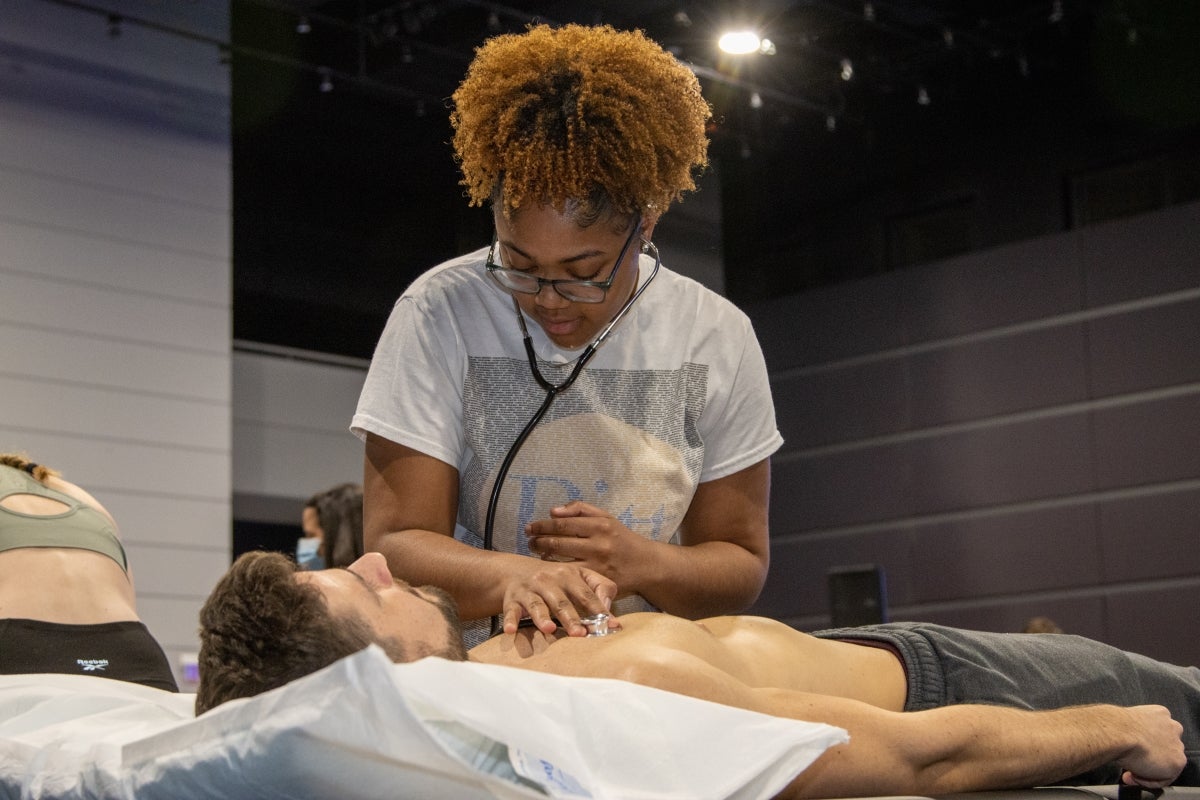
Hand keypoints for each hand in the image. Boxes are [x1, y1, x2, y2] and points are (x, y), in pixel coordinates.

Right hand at [500, 560, 621, 637]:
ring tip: (549, 629)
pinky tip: (511, 630)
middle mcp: (549, 581)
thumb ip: (600, 588)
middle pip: (561, 602)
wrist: (518, 570)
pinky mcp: (513, 599)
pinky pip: (511, 610)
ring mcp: (530, 589)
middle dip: (570, 617)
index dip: (599, 610)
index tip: (611, 625)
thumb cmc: (557, 579)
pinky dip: (510, 620)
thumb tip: (610, 612)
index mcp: (570, 575)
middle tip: (580, 634)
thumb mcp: (580, 576)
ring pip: (536, 605)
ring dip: (542, 617)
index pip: (587, 595)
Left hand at [526, 500, 643, 581]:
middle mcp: (598, 544)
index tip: (530, 528)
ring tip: (536, 553)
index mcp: (600, 525)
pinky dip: (556, 572)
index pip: (563, 524)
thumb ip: (580, 510)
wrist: (647, 566)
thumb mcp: (606, 518)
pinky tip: (549, 569)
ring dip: (543, 557)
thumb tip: (553, 511)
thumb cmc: (622, 540)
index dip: (542, 525)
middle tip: (530, 541)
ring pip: (560, 561)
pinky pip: (569, 577)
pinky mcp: (597, 582)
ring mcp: (597, 565)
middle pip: (558, 542)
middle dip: (538, 542)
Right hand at [1120, 705, 1185, 788]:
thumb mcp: (1125, 721)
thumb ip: (1134, 729)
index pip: (1158, 733)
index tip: (1130, 749)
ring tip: (1130, 772)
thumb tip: (1127, 739)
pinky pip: (1164, 777)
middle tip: (1131, 762)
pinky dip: (1149, 780)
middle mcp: (1173, 727)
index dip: (1144, 744)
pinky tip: (1133, 774)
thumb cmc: (1113, 725)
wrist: (1117, 731)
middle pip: (1164, 748)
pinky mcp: (1177, 761)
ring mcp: (1177, 744)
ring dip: (1148, 770)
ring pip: (1165, 763)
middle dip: (1149, 757)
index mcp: (1160, 713)